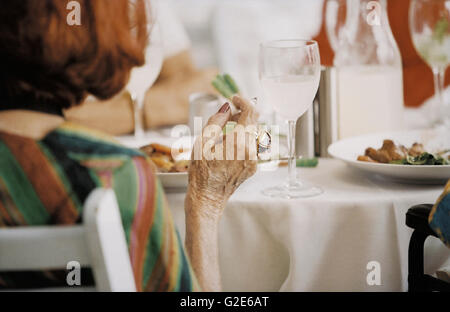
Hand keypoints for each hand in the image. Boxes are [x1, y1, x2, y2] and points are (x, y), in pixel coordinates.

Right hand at [185, 95, 258, 220]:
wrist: (207, 198)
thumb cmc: (201, 172)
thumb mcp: (202, 143)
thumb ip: (216, 121)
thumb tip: (226, 107)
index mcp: (239, 143)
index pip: (250, 113)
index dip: (243, 101)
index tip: (234, 98)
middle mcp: (251, 151)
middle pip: (254, 122)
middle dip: (242, 113)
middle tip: (227, 113)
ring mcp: (254, 160)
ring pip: (254, 134)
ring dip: (243, 126)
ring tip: (225, 129)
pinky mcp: (253, 166)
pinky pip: (252, 146)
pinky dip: (243, 138)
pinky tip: (228, 143)